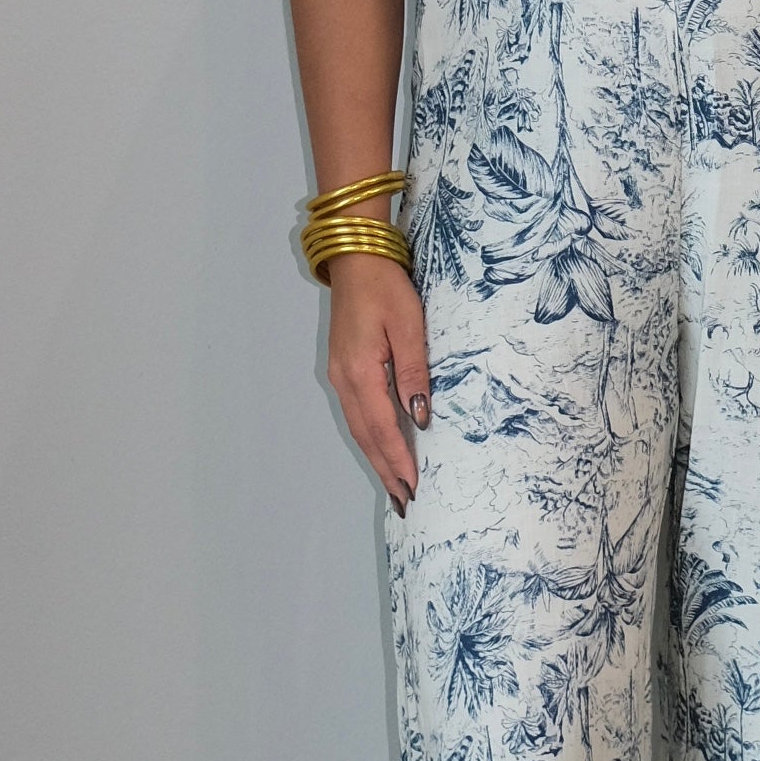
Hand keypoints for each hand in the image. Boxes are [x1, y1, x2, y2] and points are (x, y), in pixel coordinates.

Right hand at [324, 253, 430, 511]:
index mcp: (360, 372)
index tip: (412, 487)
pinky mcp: (343, 369)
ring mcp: (339, 375)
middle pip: (364, 436)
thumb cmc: (386, 287)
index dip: (397, 459)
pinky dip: (369, 437)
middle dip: (384, 470)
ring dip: (376, 458)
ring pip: (358, 428)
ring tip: (394, 485)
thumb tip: (420, 415)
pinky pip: (356, 414)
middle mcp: (344, 380)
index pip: (381, 427)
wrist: (355, 259)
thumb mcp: (409, 324)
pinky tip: (381, 447)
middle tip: (403, 501)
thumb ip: (415, 370)